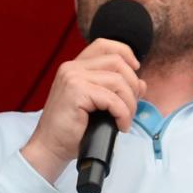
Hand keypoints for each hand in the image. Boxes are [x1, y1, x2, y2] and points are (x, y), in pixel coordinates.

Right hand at [22, 39, 145, 181]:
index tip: (136, 71)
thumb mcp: (98, 106)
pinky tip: (120, 126)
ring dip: (129, 104)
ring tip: (125, 120)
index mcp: (76, 67)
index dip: (126, 53)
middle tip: (130, 109)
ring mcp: (73, 77)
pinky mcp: (76, 91)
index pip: (104, 45)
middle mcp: (72, 68)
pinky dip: (123, 114)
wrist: (51, 147)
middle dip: (132, 85)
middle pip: (117, 62)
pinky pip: (113, 99)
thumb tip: (141, 84)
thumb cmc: (72, 130)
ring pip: (118, 81)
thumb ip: (117, 91)